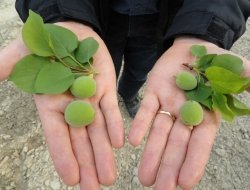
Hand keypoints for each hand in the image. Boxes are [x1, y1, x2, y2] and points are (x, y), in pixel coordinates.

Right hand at [0, 22, 123, 188]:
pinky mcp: (106, 90)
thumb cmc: (45, 45)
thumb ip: (8, 66)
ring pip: (98, 131)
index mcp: (50, 106)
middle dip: (87, 165)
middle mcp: (71, 108)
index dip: (63, 157)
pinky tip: (120, 143)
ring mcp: (90, 100)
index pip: (56, 137)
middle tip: (95, 188)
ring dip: (104, 153)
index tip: (70, 180)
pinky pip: (111, 110)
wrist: (71, 32)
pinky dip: (114, 125)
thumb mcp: (23, 54)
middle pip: (80, 141)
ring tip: (109, 176)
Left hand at [128, 36, 249, 189]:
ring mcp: (168, 105)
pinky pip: (146, 110)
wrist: (191, 48)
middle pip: (176, 144)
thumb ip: (244, 79)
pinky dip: (140, 124)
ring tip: (144, 177)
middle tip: (160, 189)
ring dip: (151, 154)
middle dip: (169, 166)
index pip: (200, 143)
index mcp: (207, 113)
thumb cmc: (215, 62)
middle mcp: (186, 114)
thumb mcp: (234, 70)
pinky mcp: (153, 93)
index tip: (186, 184)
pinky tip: (132, 142)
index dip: (194, 161)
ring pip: (159, 133)